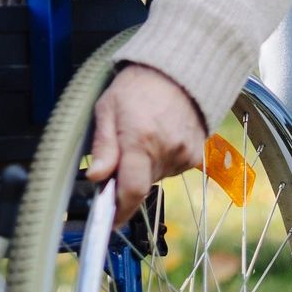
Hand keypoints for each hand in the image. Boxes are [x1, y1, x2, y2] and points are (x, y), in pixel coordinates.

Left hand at [85, 63, 208, 220]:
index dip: (119, 210)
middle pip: (140, 184)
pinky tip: (159, 137)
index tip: (108, 221)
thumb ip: (103, 146)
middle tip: (121, 149)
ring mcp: (184, 153)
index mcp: (139, 138)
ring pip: (155, 177)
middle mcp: (165, 150)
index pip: (131, 190)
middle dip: (127, 176)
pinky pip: (171, 170)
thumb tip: (95, 177)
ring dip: (144, 166)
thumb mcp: (107, 108)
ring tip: (143, 134)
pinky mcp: (195, 155)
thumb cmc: (136, 87)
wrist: (176, 71)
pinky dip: (161, 160)